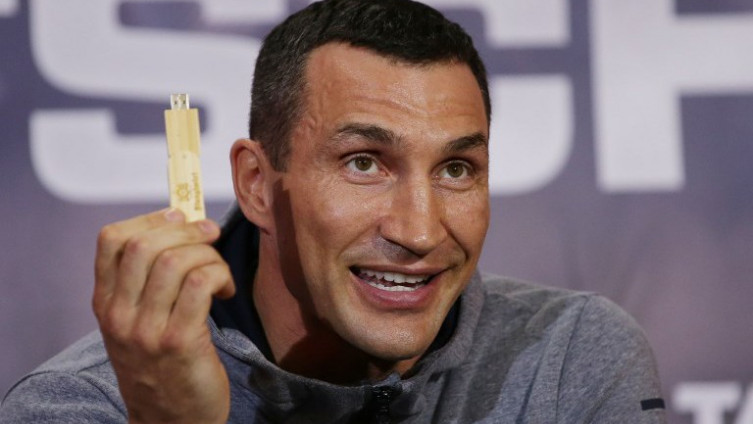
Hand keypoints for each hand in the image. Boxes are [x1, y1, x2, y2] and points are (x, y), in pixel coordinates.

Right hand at [92, 208, 235, 423]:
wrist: (170, 420)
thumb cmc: (161, 365)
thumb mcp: (136, 323)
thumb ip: (145, 282)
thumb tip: (181, 225)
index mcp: (105, 304)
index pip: (111, 240)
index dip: (150, 218)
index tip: (178, 215)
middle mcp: (119, 315)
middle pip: (145, 245)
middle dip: (186, 229)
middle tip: (210, 235)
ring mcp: (146, 330)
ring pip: (176, 261)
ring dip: (208, 255)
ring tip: (219, 272)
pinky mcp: (179, 342)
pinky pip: (201, 283)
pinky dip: (220, 275)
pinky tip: (225, 290)